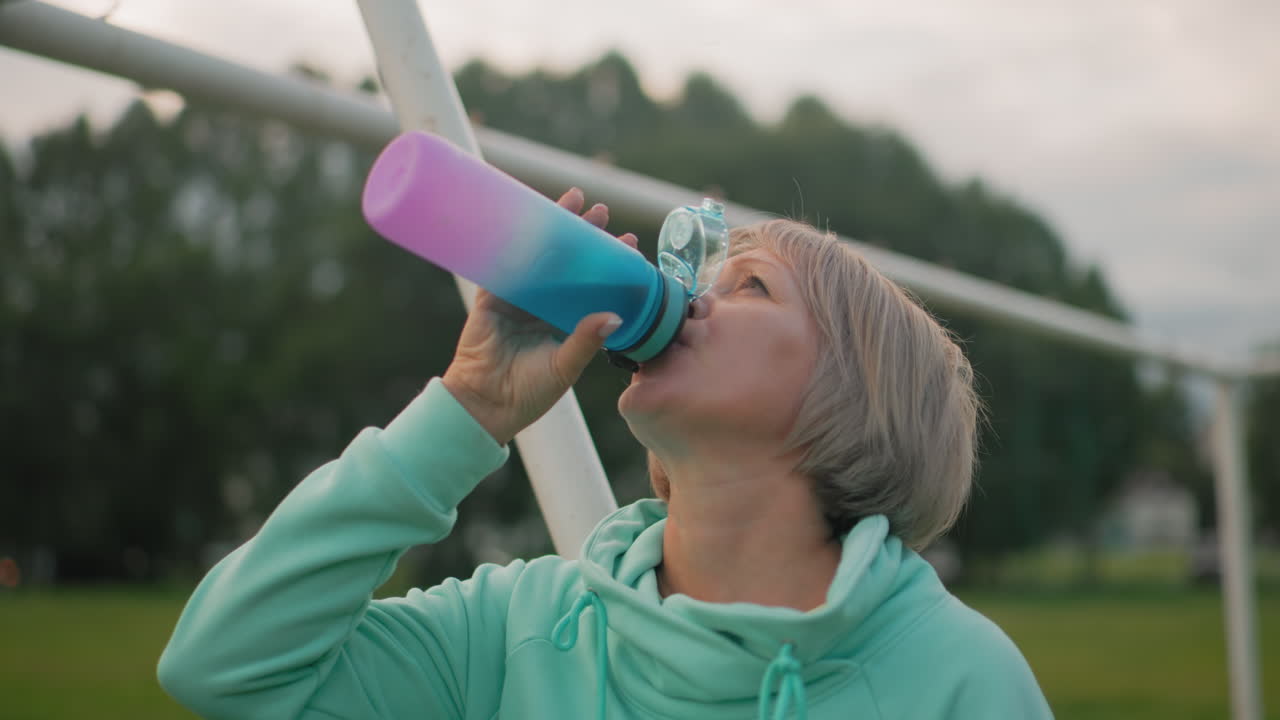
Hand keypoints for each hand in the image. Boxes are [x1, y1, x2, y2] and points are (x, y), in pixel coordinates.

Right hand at [442, 188, 638, 444]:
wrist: (486, 404)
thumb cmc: (529, 393)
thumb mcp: (566, 366)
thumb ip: (587, 340)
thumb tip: (615, 316)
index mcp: (565, 321)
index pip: (592, 285)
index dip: (609, 263)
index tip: (630, 243)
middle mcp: (544, 305)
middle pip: (566, 262)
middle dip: (583, 234)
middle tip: (601, 211)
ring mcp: (517, 298)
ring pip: (538, 255)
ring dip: (553, 227)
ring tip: (572, 201)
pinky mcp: (492, 297)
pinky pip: (504, 263)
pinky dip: (514, 241)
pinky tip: (529, 219)